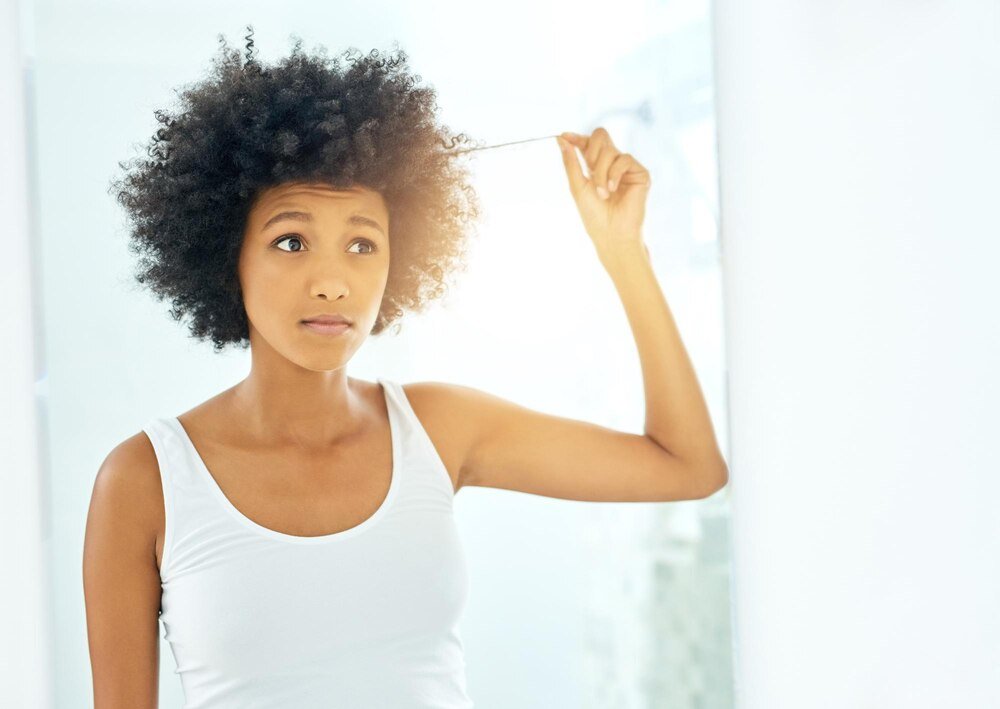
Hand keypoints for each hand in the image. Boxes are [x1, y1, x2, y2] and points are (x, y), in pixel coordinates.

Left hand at [556, 127, 651, 259]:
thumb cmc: (594, 215)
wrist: (611, 233)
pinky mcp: (640, 173)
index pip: (587, 143)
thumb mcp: (578, 186)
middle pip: (601, 135)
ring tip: (603, 193)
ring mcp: (626, 168)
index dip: (576, 137)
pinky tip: (613, 190)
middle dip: (591, 149)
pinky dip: (614, 174)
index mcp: (596, 166)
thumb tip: (561, 138)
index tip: (564, 136)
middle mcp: (612, 163)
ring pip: (610, 151)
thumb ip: (571, 162)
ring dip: (601, 172)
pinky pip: (625, 159)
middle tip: (590, 168)